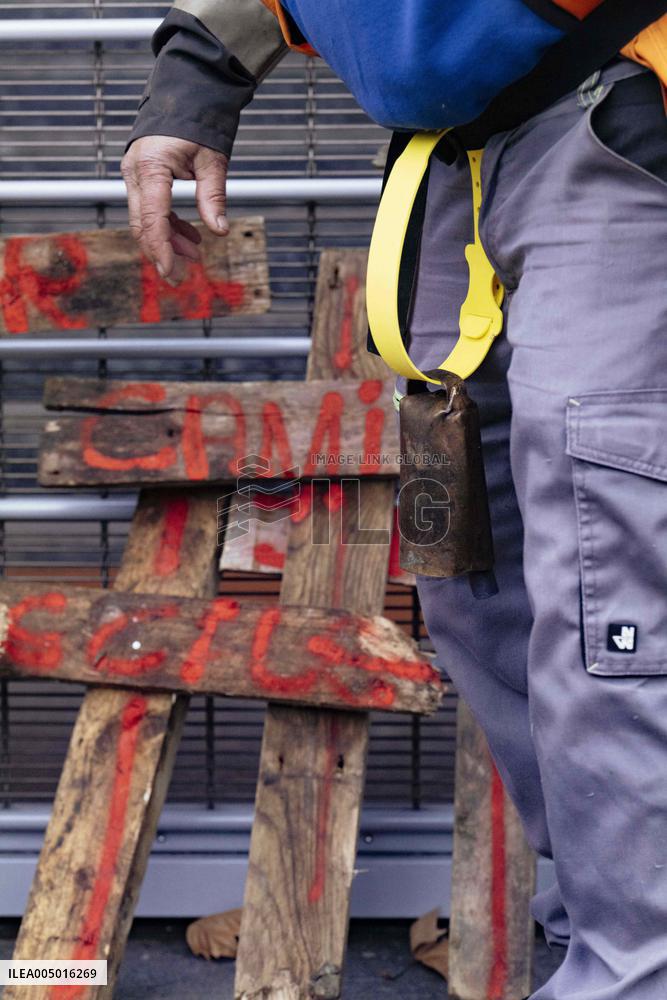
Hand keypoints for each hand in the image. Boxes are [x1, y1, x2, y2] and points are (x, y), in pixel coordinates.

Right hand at [121, 135, 228, 279]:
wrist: (186, 92)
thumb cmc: (199, 121)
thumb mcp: (212, 160)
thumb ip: (213, 196)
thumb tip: (219, 231)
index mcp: (151, 167)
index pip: (153, 219)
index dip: (162, 250)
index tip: (173, 273)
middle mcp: (136, 173)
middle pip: (142, 225)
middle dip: (161, 253)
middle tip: (182, 277)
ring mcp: (135, 174)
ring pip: (146, 220)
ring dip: (168, 241)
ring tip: (195, 255)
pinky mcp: (141, 177)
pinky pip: (151, 209)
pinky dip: (168, 226)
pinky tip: (190, 237)